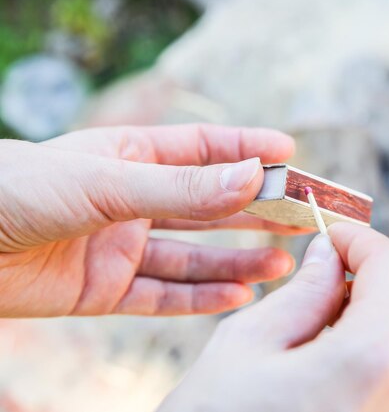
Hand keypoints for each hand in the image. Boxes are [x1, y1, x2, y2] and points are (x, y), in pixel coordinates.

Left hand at [0, 124, 301, 316]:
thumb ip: (179, 188)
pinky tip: (239, 295)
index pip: (202, 149)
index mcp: (130, 156)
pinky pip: (165, 295)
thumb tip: (251, 176)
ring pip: (194, 255)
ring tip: (282, 264)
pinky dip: (202, 298)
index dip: (246, 150)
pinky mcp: (108, 289)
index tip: (289, 155)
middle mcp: (132, 201)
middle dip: (256, 211)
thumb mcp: (106, 183)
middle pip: (208, 206)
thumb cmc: (18, 189)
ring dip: (238, 260)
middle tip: (301, 217)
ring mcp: (122, 247)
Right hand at [159, 223, 388, 411]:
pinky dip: (383, 361)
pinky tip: (331, 368)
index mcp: (376, 363)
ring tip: (322, 329)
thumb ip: (302, 293)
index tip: (333, 237)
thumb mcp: (246, 349)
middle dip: (383, 282)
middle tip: (330, 281)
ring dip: (385, 321)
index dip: (362, 240)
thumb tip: (329, 256)